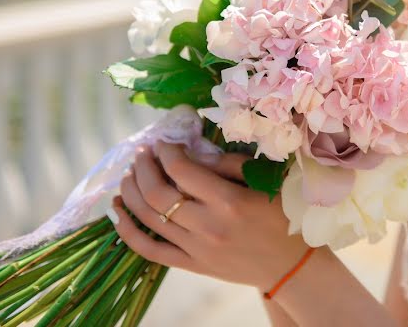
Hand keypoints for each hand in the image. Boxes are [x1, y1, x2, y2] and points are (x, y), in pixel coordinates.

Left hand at [109, 141, 310, 291]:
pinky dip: (127, 231)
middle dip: (143, 168)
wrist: (290, 265)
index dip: (166, 152)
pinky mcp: (191, 265)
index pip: (182, 170)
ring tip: (128, 175)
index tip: (164, 142)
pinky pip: (149, 249)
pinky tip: (117, 211)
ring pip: (148, 218)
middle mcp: (208, 225)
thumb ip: (230, 165)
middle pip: (157, 193)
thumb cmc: (282, 216)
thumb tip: (195, 153)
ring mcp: (196, 248)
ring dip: (131, 192)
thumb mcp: (265, 181)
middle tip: (142, 154)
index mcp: (229, 201)